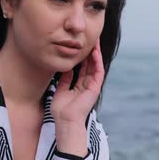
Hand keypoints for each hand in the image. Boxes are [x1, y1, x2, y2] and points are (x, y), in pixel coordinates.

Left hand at [51, 38, 104, 154]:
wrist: (65, 121)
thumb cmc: (61, 110)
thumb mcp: (60, 89)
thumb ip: (65, 79)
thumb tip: (65, 68)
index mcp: (80, 85)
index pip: (83, 67)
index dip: (83, 56)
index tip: (80, 45)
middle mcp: (88, 84)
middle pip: (91, 64)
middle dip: (91, 51)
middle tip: (90, 38)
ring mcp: (92, 86)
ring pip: (96, 66)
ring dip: (96, 53)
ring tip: (94, 41)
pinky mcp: (95, 88)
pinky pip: (98, 72)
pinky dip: (97, 62)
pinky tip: (94, 52)